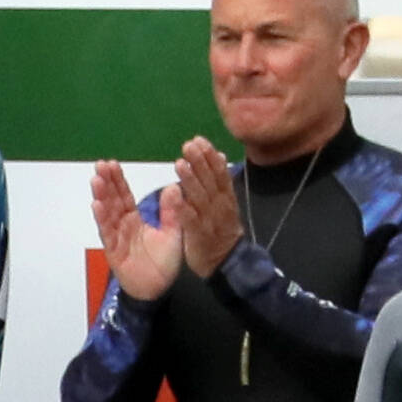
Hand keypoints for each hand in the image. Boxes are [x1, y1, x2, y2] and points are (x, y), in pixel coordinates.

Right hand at [88, 160, 178, 300]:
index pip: (124, 196)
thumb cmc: (164, 264)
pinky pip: (107, 233)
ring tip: (97, 179)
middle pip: (112, 201)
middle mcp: (122, 227)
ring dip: (101, 196)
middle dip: (106, 183)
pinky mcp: (115, 252)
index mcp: (135, 221)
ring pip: (107, 214)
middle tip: (100, 165)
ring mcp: (117, 239)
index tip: (111, 164)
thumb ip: (171, 211)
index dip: (118, 181)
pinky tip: (97, 204)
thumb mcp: (173, 232)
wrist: (161, 290)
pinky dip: (102, 219)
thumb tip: (173, 186)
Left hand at [167, 139, 243, 268]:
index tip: (199, 140)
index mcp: (225, 197)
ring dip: (190, 179)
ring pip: (200, 196)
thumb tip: (219, 155)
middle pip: (210, 180)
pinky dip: (184, 206)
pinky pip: (191, 219)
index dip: (209, 156)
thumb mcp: (225, 203)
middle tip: (189, 144)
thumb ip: (221, 181)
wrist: (226, 261)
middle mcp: (219, 205)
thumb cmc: (221, 230)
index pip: (219, 172)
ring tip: (179, 163)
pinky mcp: (199, 234)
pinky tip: (175, 194)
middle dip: (200, 161)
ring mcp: (210, 219)